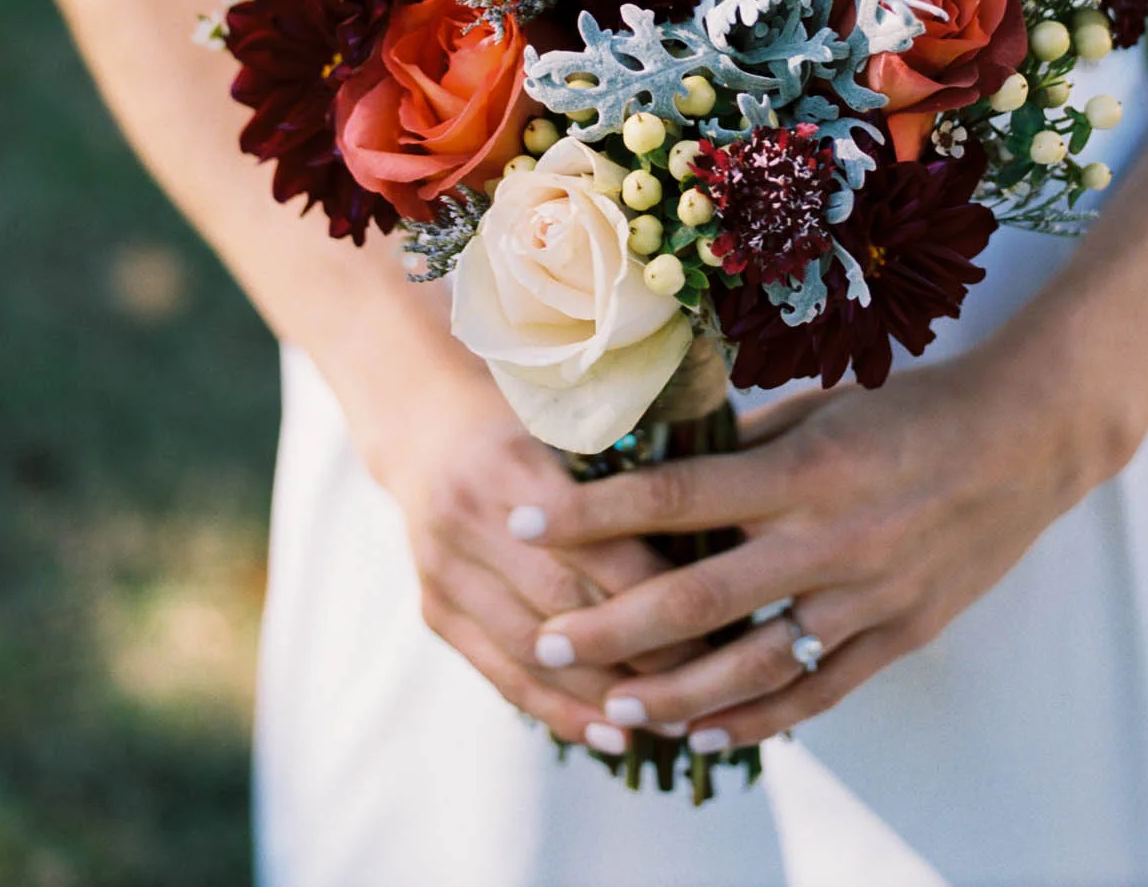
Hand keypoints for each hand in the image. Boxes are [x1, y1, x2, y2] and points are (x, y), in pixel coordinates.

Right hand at [369, 367, 696, 748]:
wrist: (427, 425)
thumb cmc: (524, 412)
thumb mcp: (568, 416)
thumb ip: (626, 457)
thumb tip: (719, 514)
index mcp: (510, 465)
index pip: (595, 543)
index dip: (656, 589)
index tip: (719, 619)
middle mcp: (468, 521)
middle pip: (565, 605)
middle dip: (640, 653)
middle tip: (709, 679)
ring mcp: (444, 571)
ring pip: (533, 654)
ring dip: (605, 697)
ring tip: (672, 721)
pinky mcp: (435, 610)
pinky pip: (501, 676)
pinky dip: (559, 711)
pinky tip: (611, 735)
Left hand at [517, 344, 1127, 748]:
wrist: (1028, 440)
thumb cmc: (917, 407)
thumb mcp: (824, 407)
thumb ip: (746, 448)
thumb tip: (663, 464)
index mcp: (804, 469)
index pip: (676, 495)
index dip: (596, 513)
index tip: (529, 520)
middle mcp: (829, 539)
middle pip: (698, 596)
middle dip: (613, 622)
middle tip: (547, 638)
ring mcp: (868, 597)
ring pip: (753, 665)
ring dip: (674, 691)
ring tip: (611, 703)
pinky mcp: (900, 634)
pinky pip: (818, 691)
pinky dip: (757, 720)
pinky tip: (704, 733)